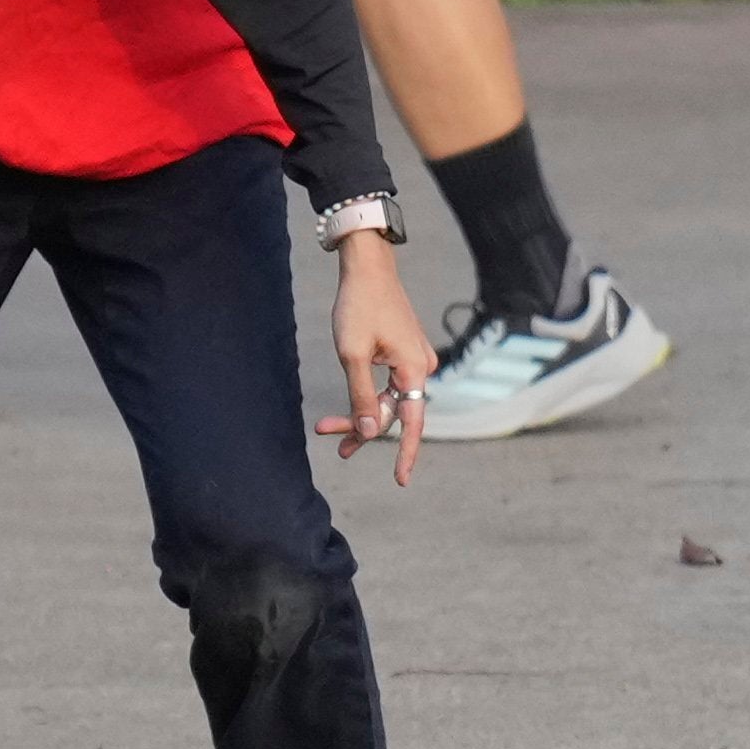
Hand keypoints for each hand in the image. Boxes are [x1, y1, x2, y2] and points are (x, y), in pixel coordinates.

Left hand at [315, 231, 435, 486]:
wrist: (367, 267)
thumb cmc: (358, 307)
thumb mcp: (353, 355)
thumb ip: (362, 396)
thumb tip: (371, 433)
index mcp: (414, 369)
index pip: (413, 423)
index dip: (405, 453)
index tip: (400, 480)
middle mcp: (421, 367)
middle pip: (394, 412)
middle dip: (363, 428)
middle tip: (333, 446)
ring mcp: (414, 360)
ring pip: (389, 400)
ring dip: (361, 415)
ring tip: (328, 431)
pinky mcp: (403, 354)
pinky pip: (389, 386)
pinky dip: (368, 398)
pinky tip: (349, 412)